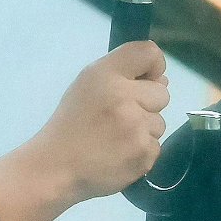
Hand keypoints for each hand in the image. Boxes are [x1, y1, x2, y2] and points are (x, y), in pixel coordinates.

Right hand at [32, 41, 168, 200]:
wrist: (58, 167)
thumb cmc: (73, 123)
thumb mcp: (88, 85)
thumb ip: (123, 75)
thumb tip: (162, 80)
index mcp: (107, 75)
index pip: (149, 53)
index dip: (154, 66)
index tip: (145, 80)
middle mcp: (125, 97)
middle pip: (162, 93)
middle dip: (147, 104)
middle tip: (121, 117)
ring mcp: (137, 127)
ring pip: (160, 123)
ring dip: (144, 130)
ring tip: (118, 138)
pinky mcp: (144, 153)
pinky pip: (156, 146)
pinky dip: (142, 151)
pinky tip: (121, 154)